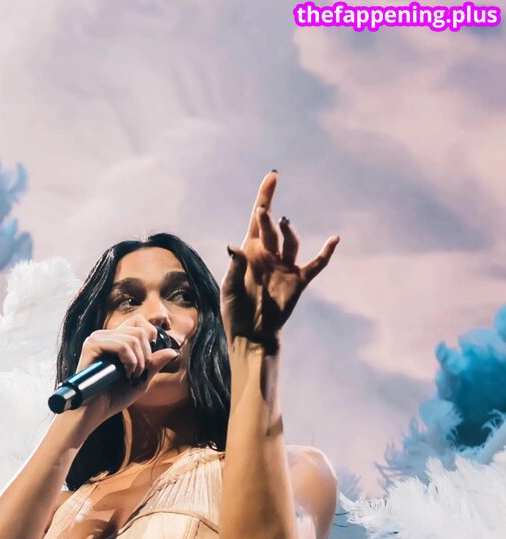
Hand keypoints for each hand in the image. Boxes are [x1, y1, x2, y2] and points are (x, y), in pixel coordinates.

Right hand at [74, 314, 178, 425]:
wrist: (93, 412)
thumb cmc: (113, 398)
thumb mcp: (141, 380)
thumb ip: (154, 364)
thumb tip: (173, 351)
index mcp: (115, 339)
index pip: (139, 322)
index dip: (151, 336)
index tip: (149, 359)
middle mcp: (105, 335)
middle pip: (140, 329)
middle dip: (147, 353)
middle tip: (139, 373)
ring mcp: (97, 338)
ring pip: (133, 337)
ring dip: (139, 360)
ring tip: (132, 376)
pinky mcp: (92, 345)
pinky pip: (122, 345)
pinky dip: (130, 361)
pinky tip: (126, 374)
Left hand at [221, 171, 338, 346]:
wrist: (251, 336)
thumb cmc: (236, 312)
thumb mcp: (229, 289)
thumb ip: (234, 268)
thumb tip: (233, 246)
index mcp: (250, 252)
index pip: (258, 219)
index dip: (265, 197)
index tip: (273, 176)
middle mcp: (269, 255)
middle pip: (272, 228)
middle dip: (267, 217)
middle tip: (263, 211)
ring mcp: (285, 267)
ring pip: (292, 242)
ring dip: (289, 232)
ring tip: (285, 224)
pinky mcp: (298, 282)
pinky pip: (315, 265)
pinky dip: (326, 253)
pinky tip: (334, 240)